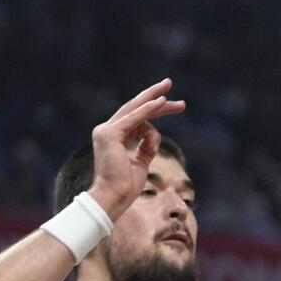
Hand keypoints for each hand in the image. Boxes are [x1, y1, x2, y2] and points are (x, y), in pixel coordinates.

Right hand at [88, 79, 185, 220]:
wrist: (113, 197)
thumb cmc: (125, 187)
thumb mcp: (141, 164)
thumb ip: (146, 148)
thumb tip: (154, 136)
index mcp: (114, 138)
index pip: (137, 118)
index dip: (155, 110)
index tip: (173, 105)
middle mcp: (107, 131)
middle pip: (135, 108)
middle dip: (154, 97)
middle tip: (170, 83)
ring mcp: (106, 131)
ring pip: (135, 109)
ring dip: (155, 100)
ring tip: (170, 90)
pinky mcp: (110, 134)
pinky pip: (134, 118)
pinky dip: (147, 110)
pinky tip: (160, 102)